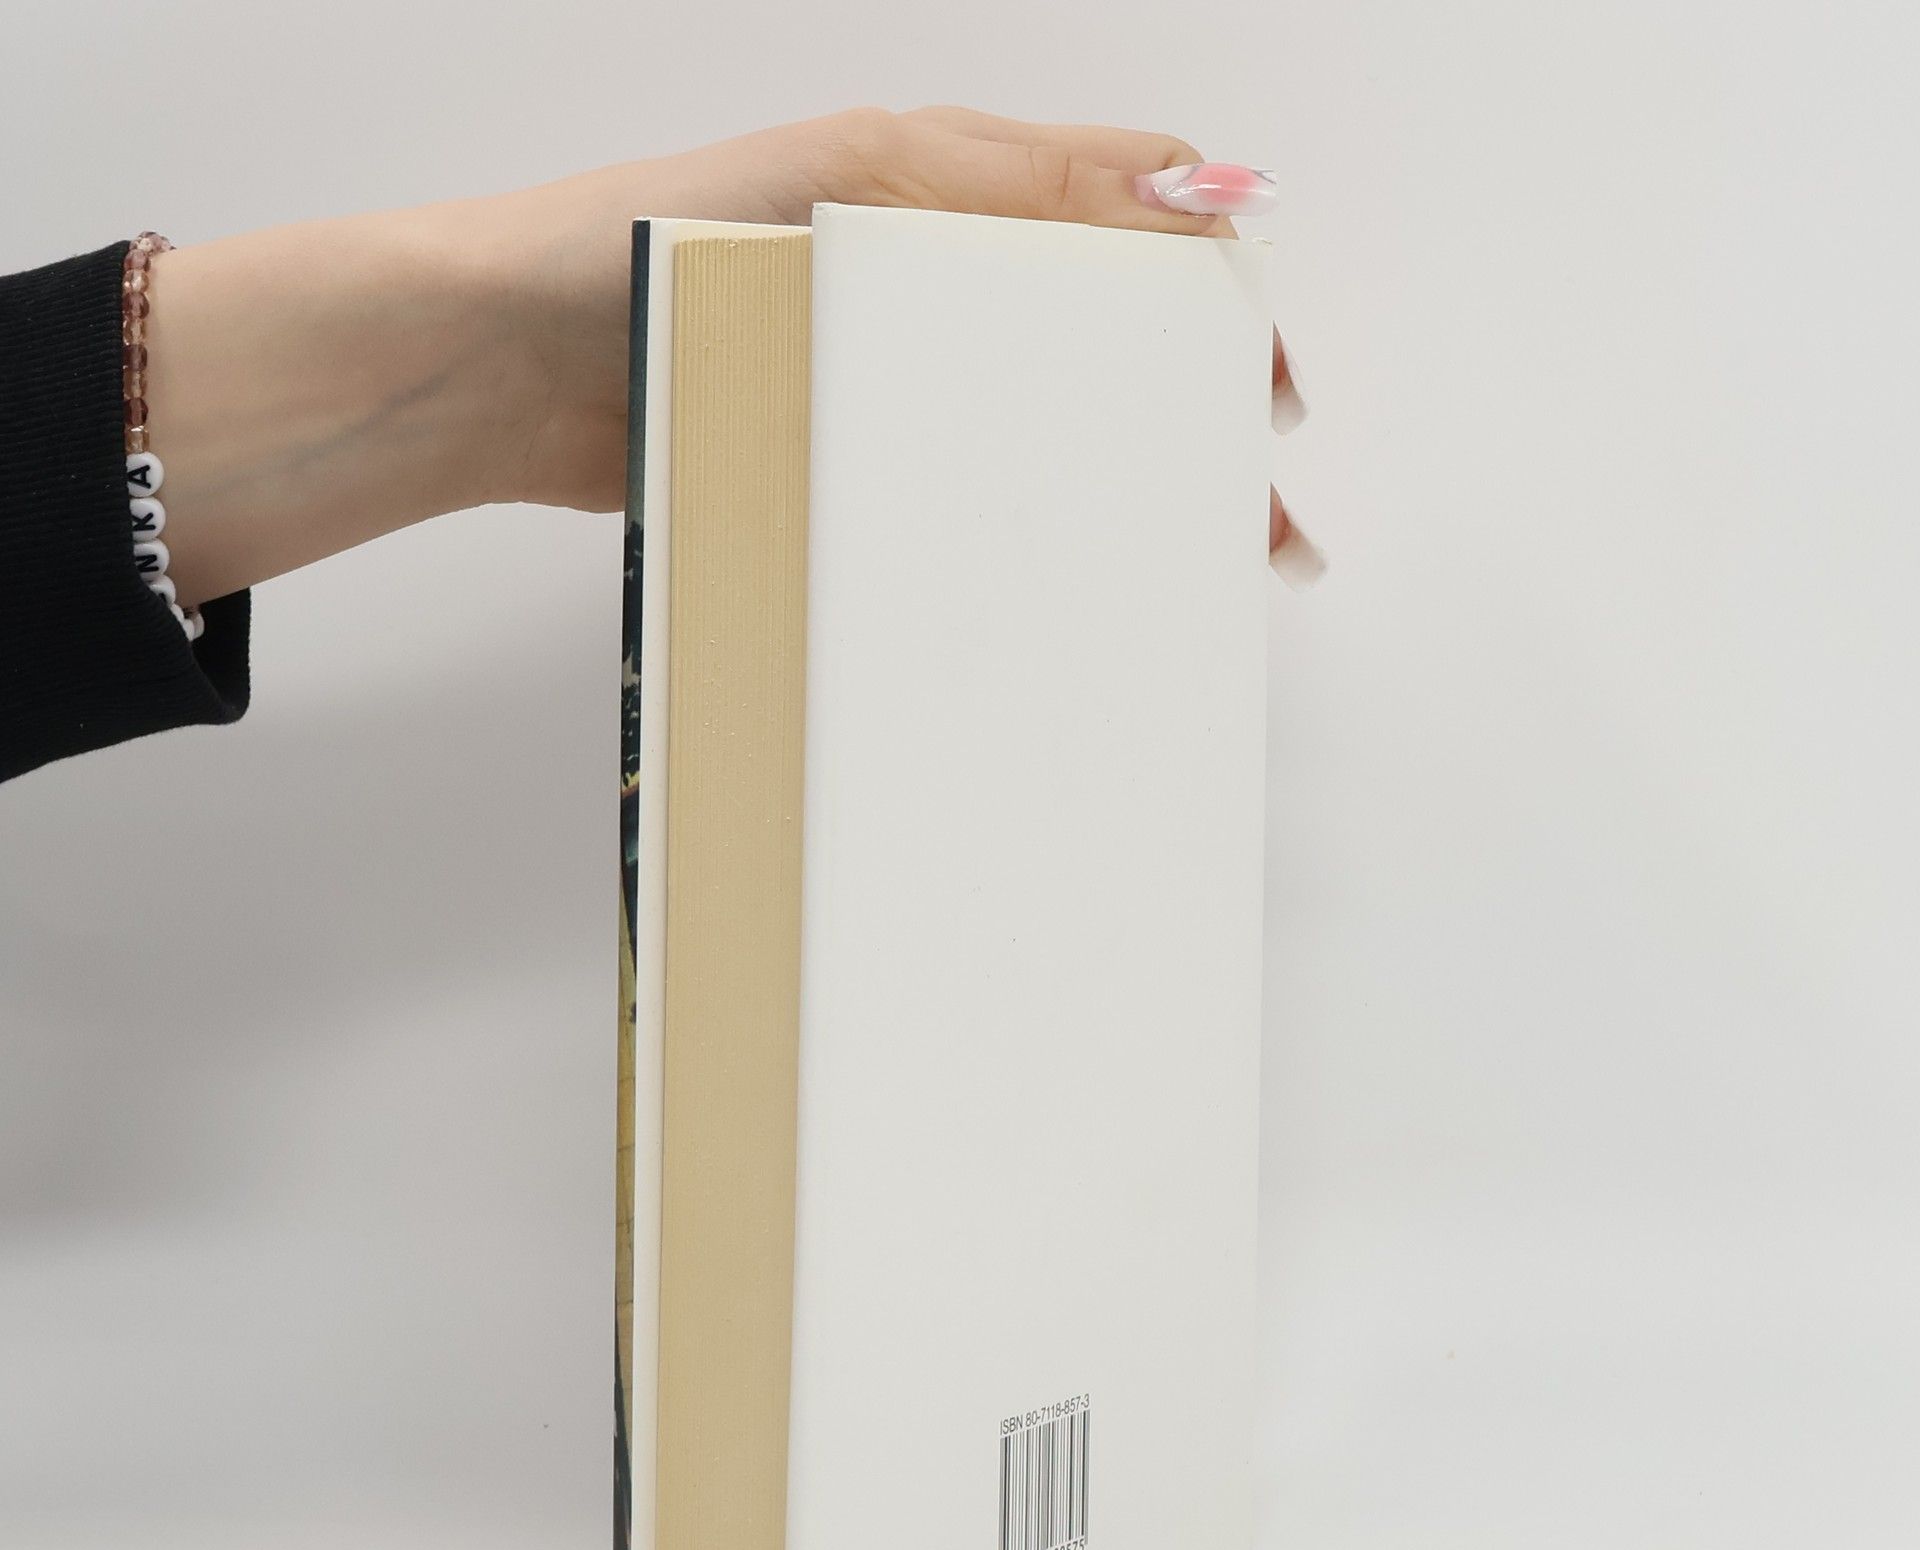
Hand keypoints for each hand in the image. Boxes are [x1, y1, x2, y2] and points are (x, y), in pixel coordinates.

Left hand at [149, 110, 1312, 605]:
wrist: (494, 363)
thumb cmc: (642, 242)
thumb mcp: (842, 180)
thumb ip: (1002, 185)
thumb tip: (1176, 185)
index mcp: (938, 197)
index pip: (1120, 237)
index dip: (1209, 311)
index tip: (1265, 398)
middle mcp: (917, 288)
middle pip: (1089, 356)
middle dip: (1177, 435)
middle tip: (1247, 521)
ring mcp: (870, 380)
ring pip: (1023, 440)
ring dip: (1099, 501)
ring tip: (1171, 572)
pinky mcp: (821, 457)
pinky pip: (934, 500)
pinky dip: (996, 539)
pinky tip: (1039, 584)